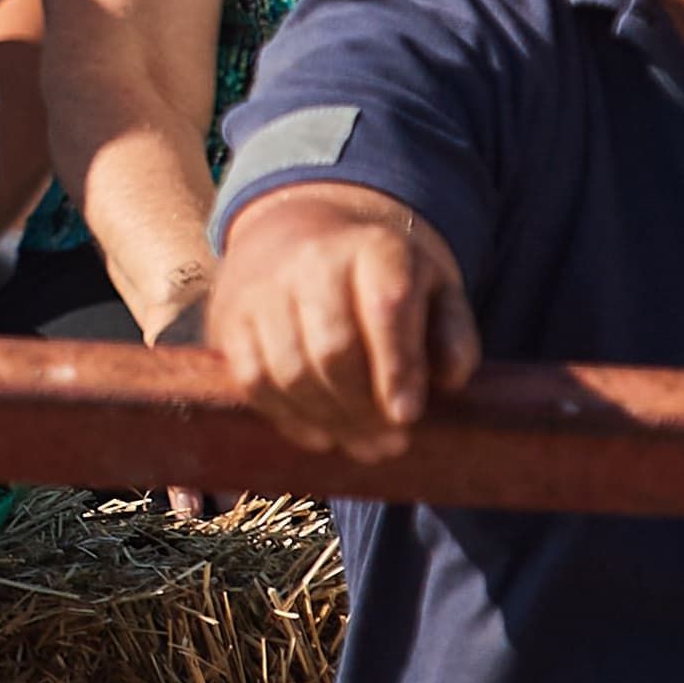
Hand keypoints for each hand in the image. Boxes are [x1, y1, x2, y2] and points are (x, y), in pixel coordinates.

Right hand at [213, 182, 478, 462]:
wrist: (300, 236)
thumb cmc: (380, 277)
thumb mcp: (434, 287)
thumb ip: (453, 333)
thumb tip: (448, 380)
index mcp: (373, 247)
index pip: (384, 308)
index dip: (396, 368)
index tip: (409, 416)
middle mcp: (311, 260)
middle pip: (333, 349)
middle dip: (364, 408)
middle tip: (392, 443)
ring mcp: (262, 289)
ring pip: (291, 371)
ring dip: (331, 421)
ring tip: (365, 446)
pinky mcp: (230, 319)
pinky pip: (254, 380)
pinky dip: (289, 419)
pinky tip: (323, 436)